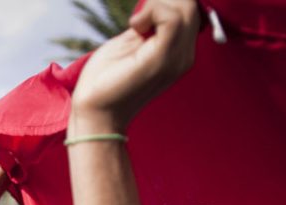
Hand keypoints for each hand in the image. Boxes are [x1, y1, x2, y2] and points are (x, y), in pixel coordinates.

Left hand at [69, 0, 199, 133]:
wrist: (96, 112)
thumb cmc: (105, 79)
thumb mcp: (130, 42)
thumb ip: (147, 24)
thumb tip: (154, 3)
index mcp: (178, 52)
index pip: (190, 10)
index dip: (167, 2)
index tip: (141, 14)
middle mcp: (184, 55)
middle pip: (190, 6)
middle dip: (162, 0)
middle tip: (137, 18)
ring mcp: (177, 59)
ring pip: (184, 8)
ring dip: (156, 4)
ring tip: (136, 24)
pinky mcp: (162, 59)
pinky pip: (172, 18)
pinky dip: (152, 11)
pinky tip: (135, 26)